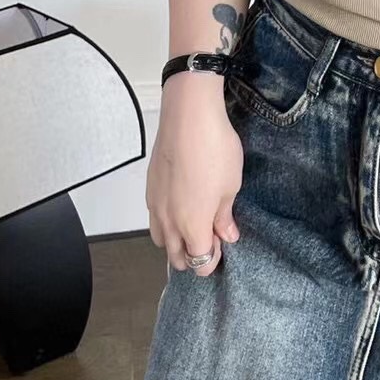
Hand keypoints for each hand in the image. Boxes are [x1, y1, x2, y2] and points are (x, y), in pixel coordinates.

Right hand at [146, 76, 243, 277]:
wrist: (187, 117)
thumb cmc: (215, 150)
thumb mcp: (230, 186)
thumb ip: (224, 216)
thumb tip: (226, 235)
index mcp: (192, 225)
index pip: (199, 262)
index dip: (212, 261)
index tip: (223, 245)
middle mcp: (168, 221)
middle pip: (176, 257)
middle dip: (194, 257)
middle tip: (212, 238)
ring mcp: (155, 205)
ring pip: (161, 239)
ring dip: (176, 242)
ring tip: (194, 225)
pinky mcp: (149, 188)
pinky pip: (154, 218)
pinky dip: (166, 223)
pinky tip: (180, 206)